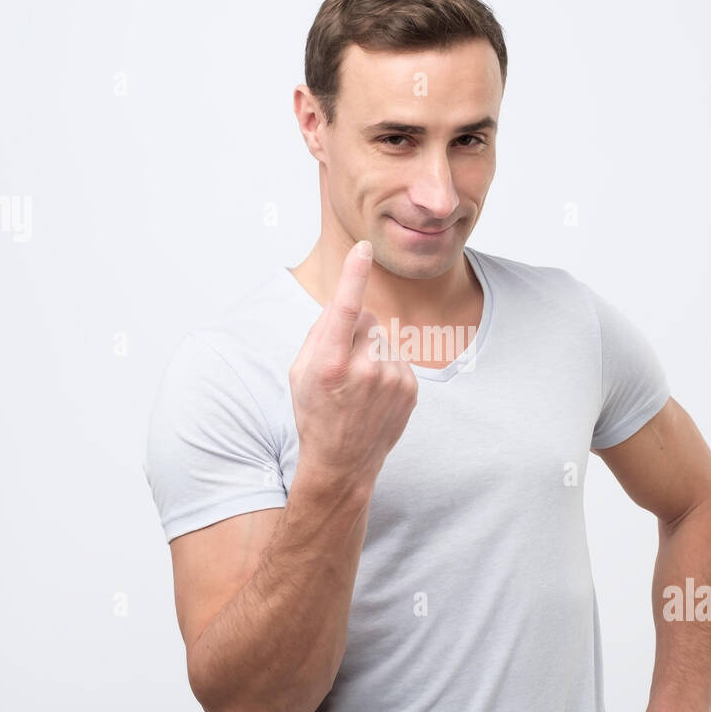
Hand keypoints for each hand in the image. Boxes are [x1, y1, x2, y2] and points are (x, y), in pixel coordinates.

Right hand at [289, 240, 418, 484]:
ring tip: (359, 387)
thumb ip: (320, 332)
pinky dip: (386, 367)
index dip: (353, 275)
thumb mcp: (300, 372)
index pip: (344, 309)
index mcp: (330, 365)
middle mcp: (364, 370)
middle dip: (354, 332)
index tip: (362, 248)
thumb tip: (344, 301)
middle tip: (341, 368)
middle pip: (365, 320)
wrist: (343, 463)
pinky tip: (374, 394)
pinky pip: (397, 357)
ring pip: (382, 338)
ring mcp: (391, 380)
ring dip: (371, 351)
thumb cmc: (315, 413)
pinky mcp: (410, 388)